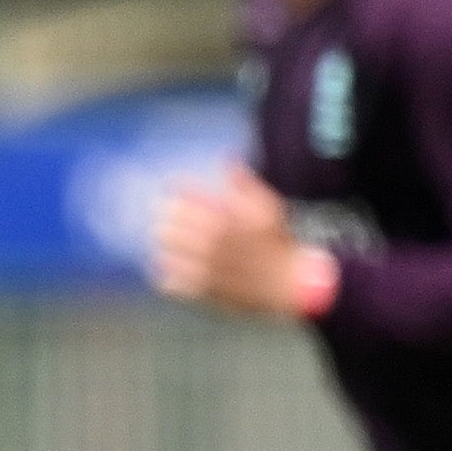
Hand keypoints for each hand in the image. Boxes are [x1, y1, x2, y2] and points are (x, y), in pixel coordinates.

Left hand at [147, 169, 325, 322]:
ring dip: (166, 246)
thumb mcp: (268, 206)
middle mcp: (208, 244)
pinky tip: (175, 267)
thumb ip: (244, 183)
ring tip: (171, 243)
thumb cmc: (278, 242)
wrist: (288, 284)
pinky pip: (169, 281)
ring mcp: (203, 269)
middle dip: (167, 219)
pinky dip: (168, 273)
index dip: (173, 194)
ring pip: (163, 253)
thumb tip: (227, 158)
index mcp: (221, 220)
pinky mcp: (201, 291)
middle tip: (171, 217)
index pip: (180, 202)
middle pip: (166, 227)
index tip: (173, 191)